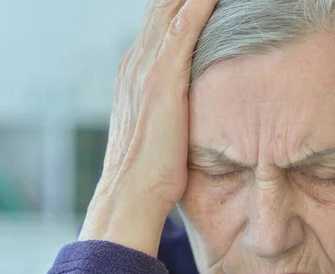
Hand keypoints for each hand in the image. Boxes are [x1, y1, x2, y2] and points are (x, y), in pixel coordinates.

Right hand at [79, 0, 218, 255]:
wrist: (131, 193)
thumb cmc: (149, 171)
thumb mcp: (157, 131)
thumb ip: (168, 109)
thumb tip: (186, 110)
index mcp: (134, 73)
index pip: (158, 24)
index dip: (179, 4)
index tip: (203, 0)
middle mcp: (135, 62)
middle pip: (162, 7)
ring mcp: (146, 67)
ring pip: (170, 9)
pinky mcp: (162, 78)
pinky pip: (184, 28)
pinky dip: (200, 6)